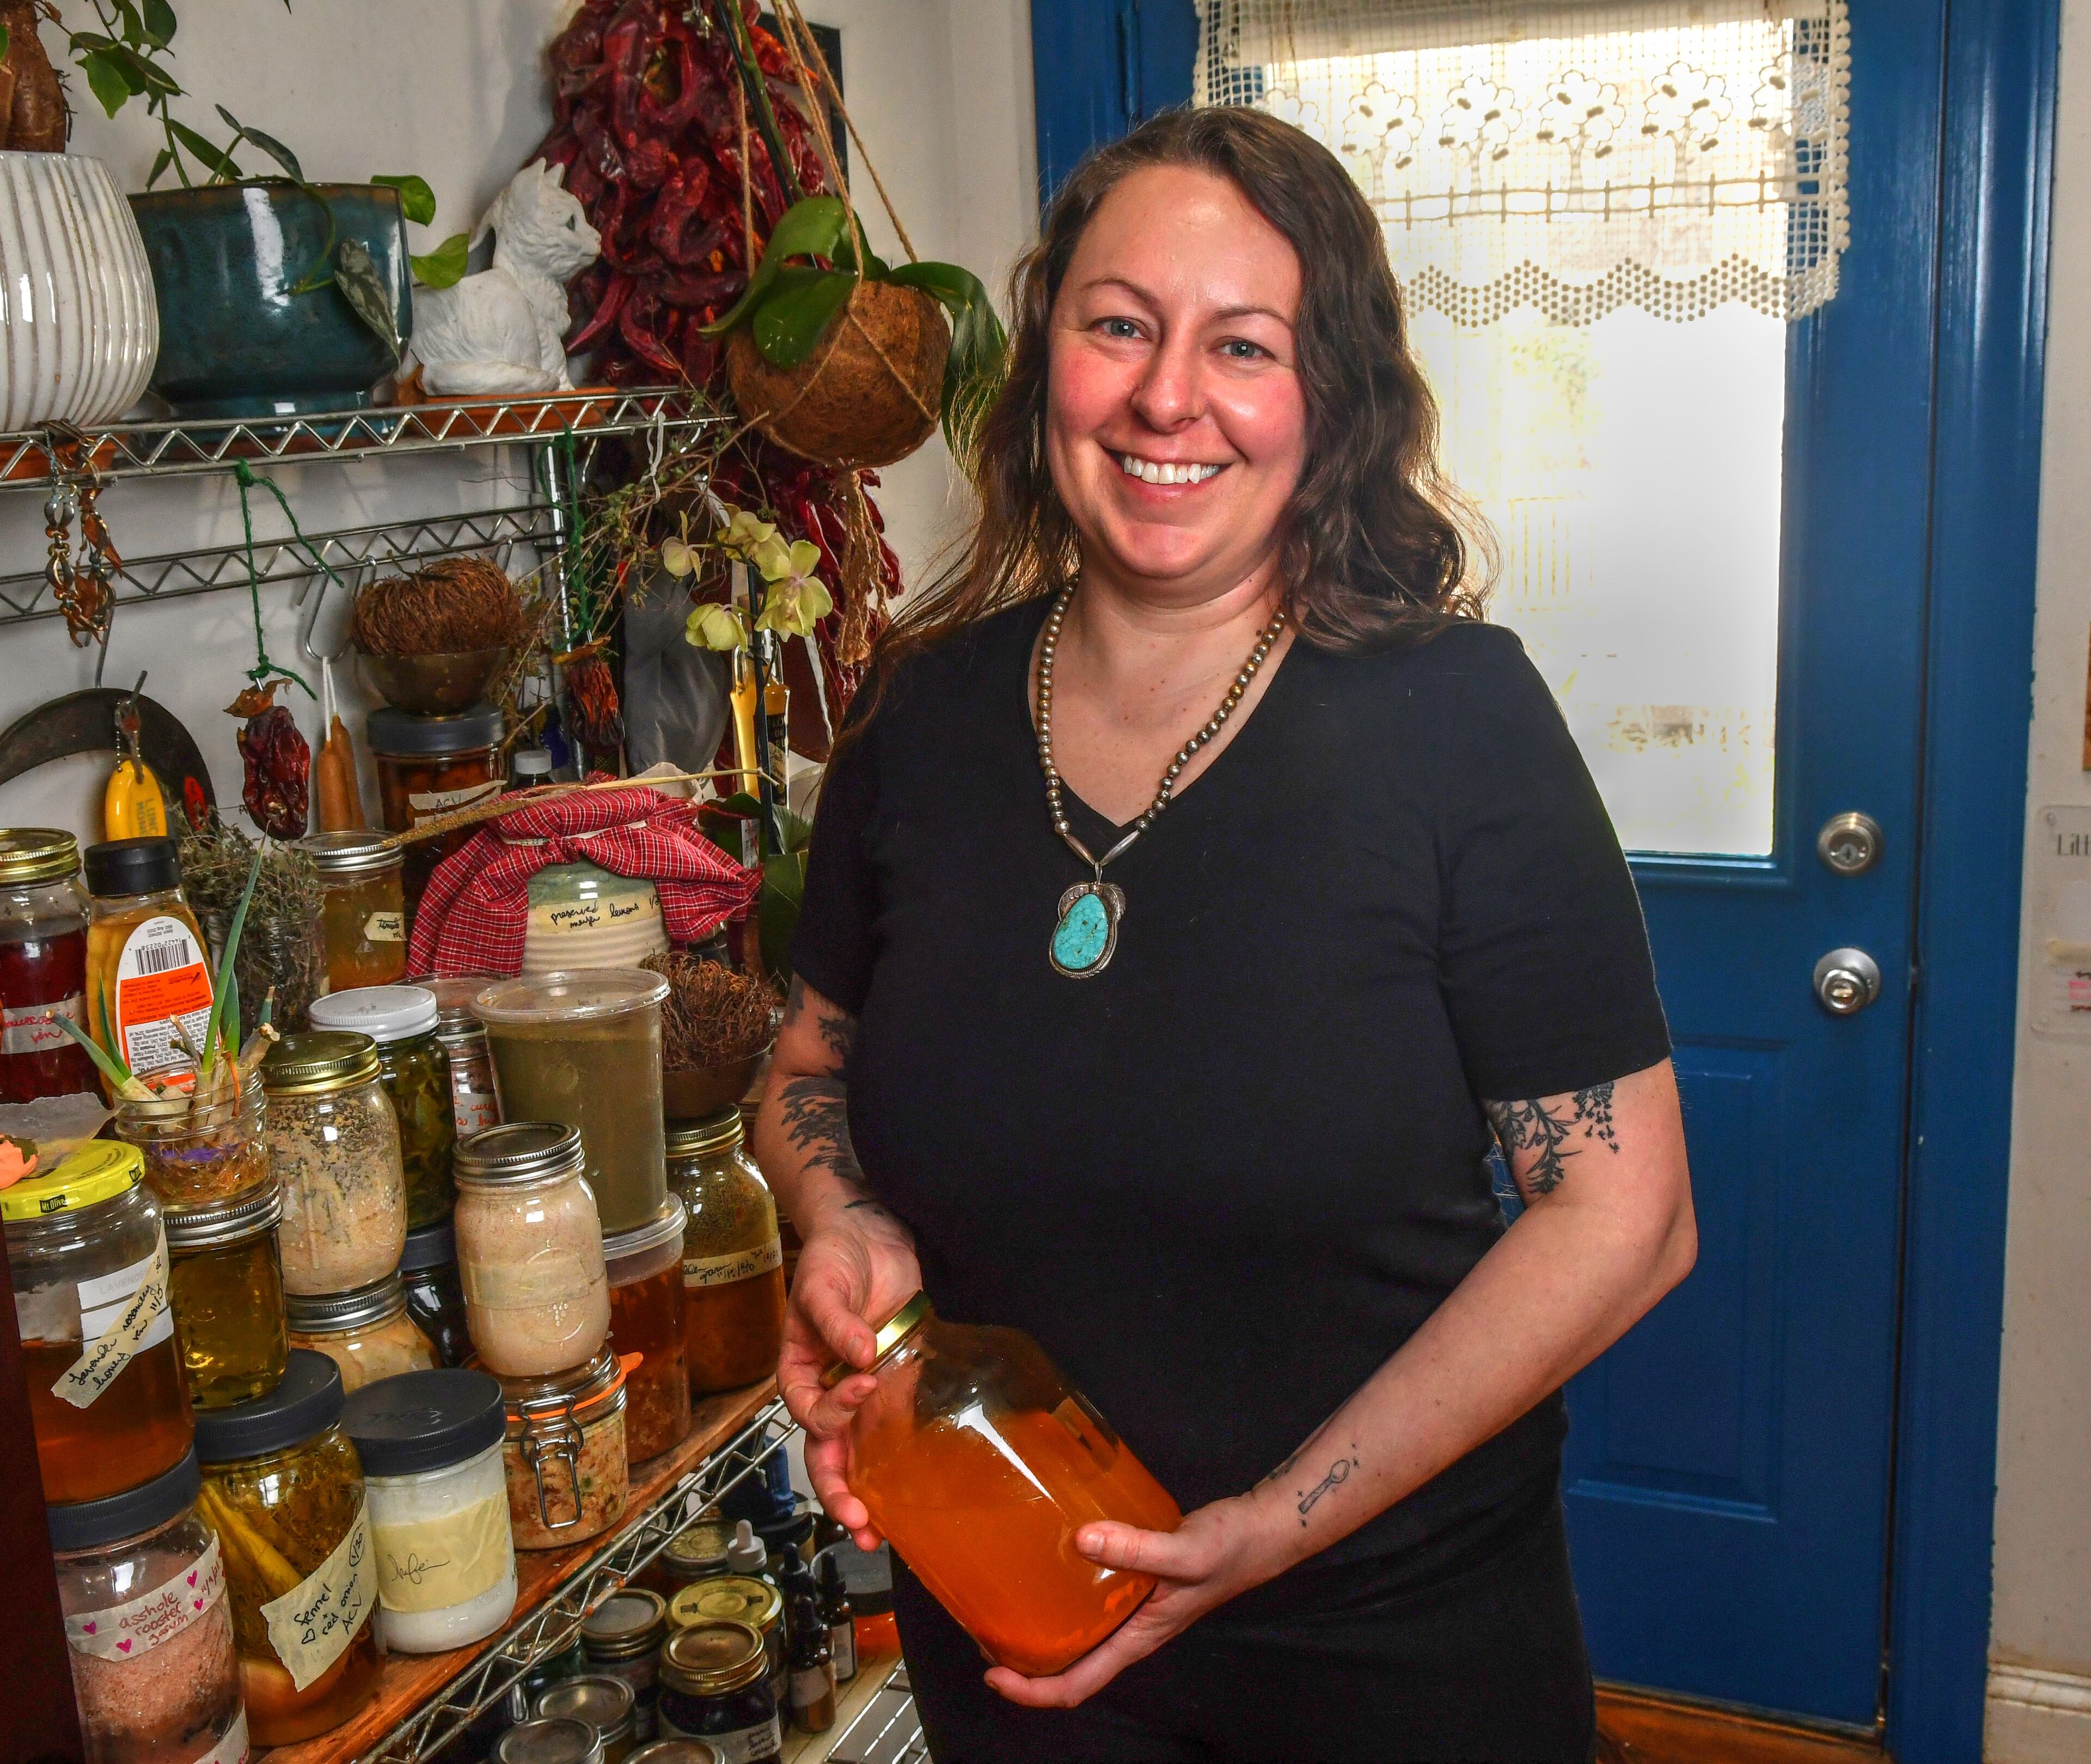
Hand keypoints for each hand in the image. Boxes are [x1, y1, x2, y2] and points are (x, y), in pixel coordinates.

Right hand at [777, 1213, 919, 1549]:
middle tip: (859, 1524)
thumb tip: (859, 1355)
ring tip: (881, 1534)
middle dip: (840, 1493)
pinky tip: (914, 1496)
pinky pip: (896, 1431)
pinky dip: (902, 1464)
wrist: (869, 1234)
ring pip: (859, 1455)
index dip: (833, 1413)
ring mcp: (863, 1393)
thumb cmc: (832, 1258)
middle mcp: (829, 1391)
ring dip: (868, 1494)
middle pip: (827, 1453)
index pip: (809, 1414)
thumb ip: (837, 1321)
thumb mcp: (822, 1284)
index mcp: (800, 1373)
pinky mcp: (897, 1385)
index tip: (862, 1386)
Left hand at [983, 1494, 1290, 1708]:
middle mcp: (1129, 1631)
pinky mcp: (1133, 1583)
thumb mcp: (1184, 1551)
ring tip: (1003, 1607)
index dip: (1032, 1691)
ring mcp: (1131, 1610)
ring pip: (1077, 1636)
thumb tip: (1083, 1540)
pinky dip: (1061, 1597)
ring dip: (1039, 1632)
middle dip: (1023, 1664)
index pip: (1077, 1685)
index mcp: (1137, 1639)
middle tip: (984, 1637)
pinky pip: (1089, 1603)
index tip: (993, 1674)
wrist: (1258, 1532)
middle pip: (1069, 1667)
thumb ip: (1137, 1548)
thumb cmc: (1229, 1549)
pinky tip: (1048, 1565)